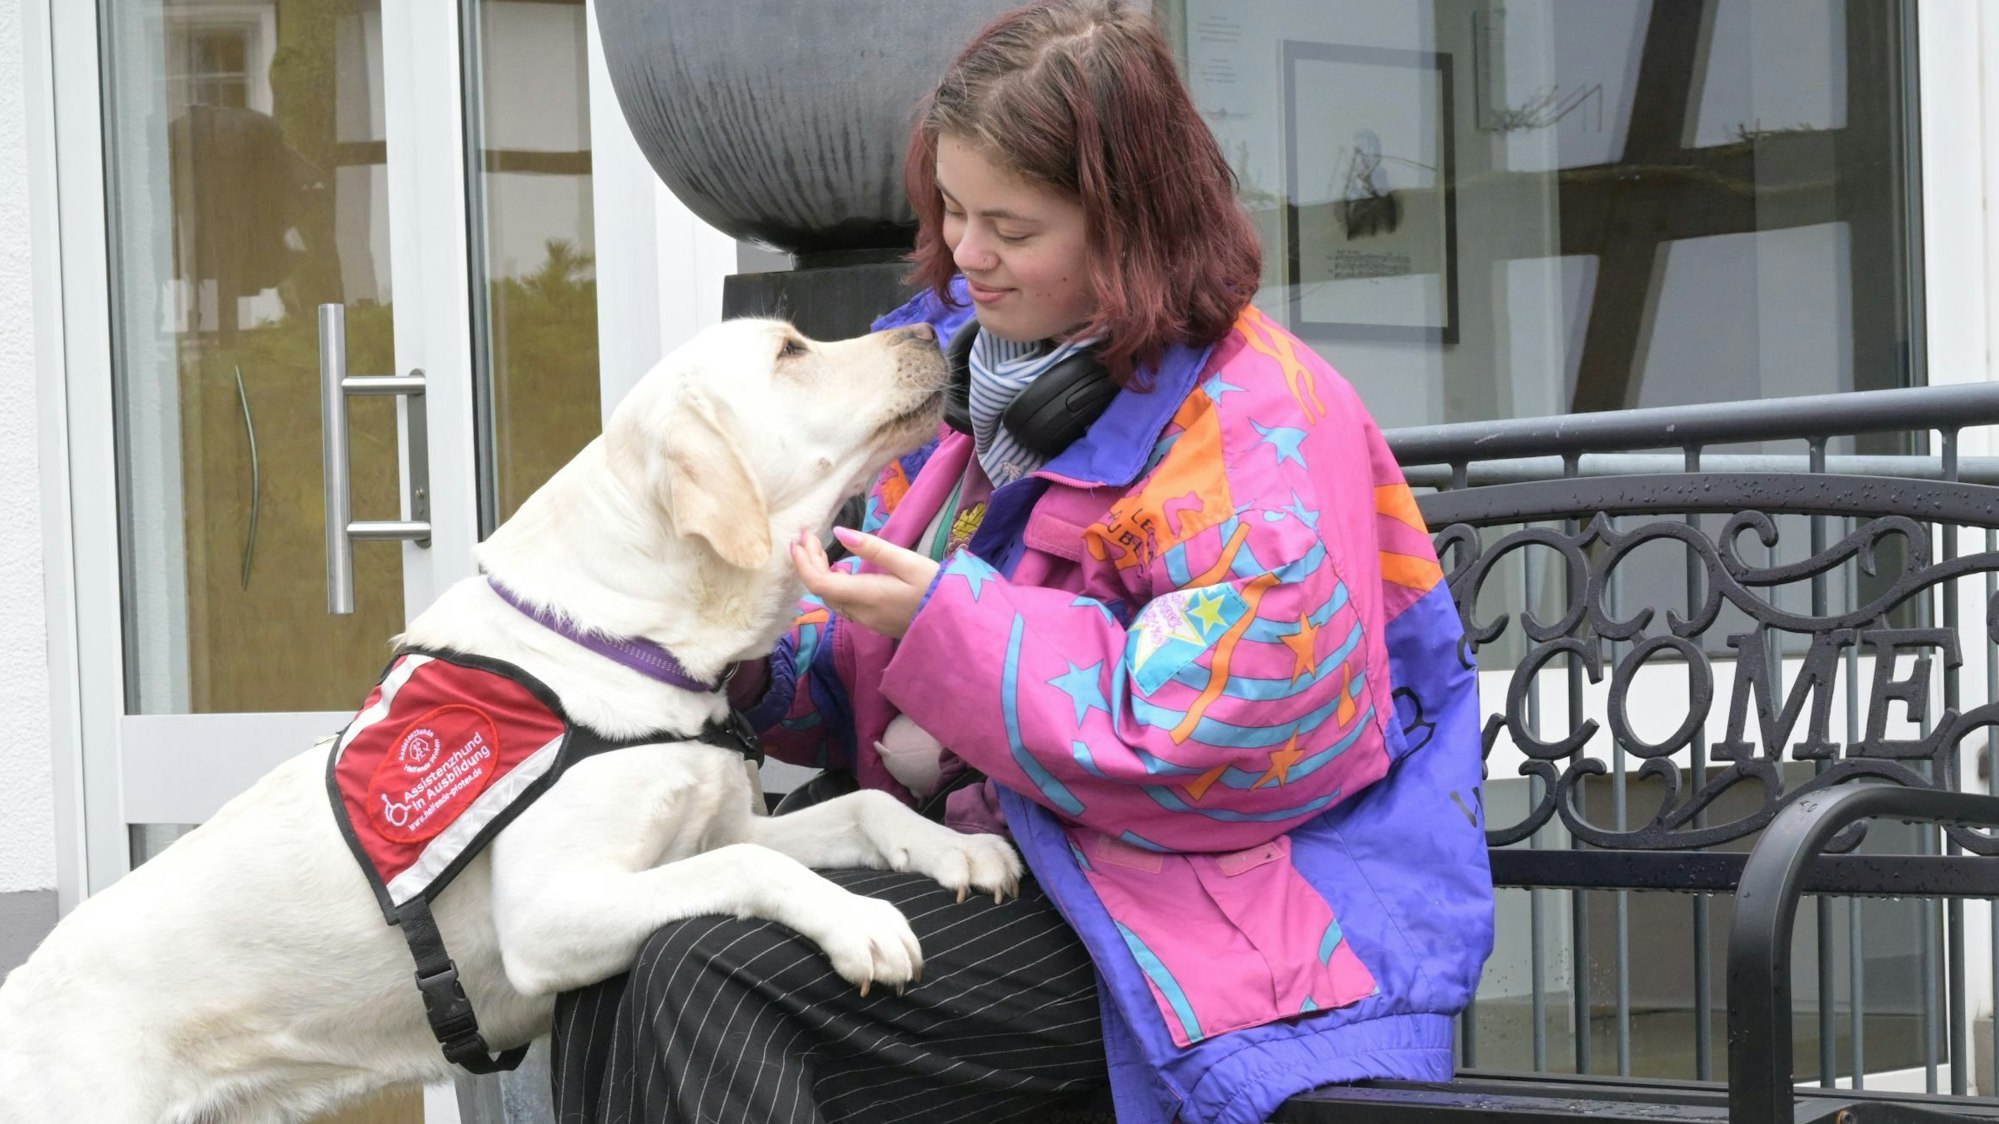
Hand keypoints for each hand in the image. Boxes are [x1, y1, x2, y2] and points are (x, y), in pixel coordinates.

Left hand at [792, 526, 940, 639]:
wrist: (957, 623)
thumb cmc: (937, 588)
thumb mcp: (908, 561)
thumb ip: (872, 548)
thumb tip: (839, 533)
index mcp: (866, 596)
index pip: (819, 583)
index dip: (803, 562)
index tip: (800, 538)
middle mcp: (860, 613)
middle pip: (821, 590)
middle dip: (808, 562)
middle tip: (808, 536)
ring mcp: (867, 621)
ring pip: (831, 598)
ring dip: (819, 574)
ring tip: (819, 548)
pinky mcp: (874, 623)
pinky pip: (843, 604)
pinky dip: (834, 584)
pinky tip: (842, 570)